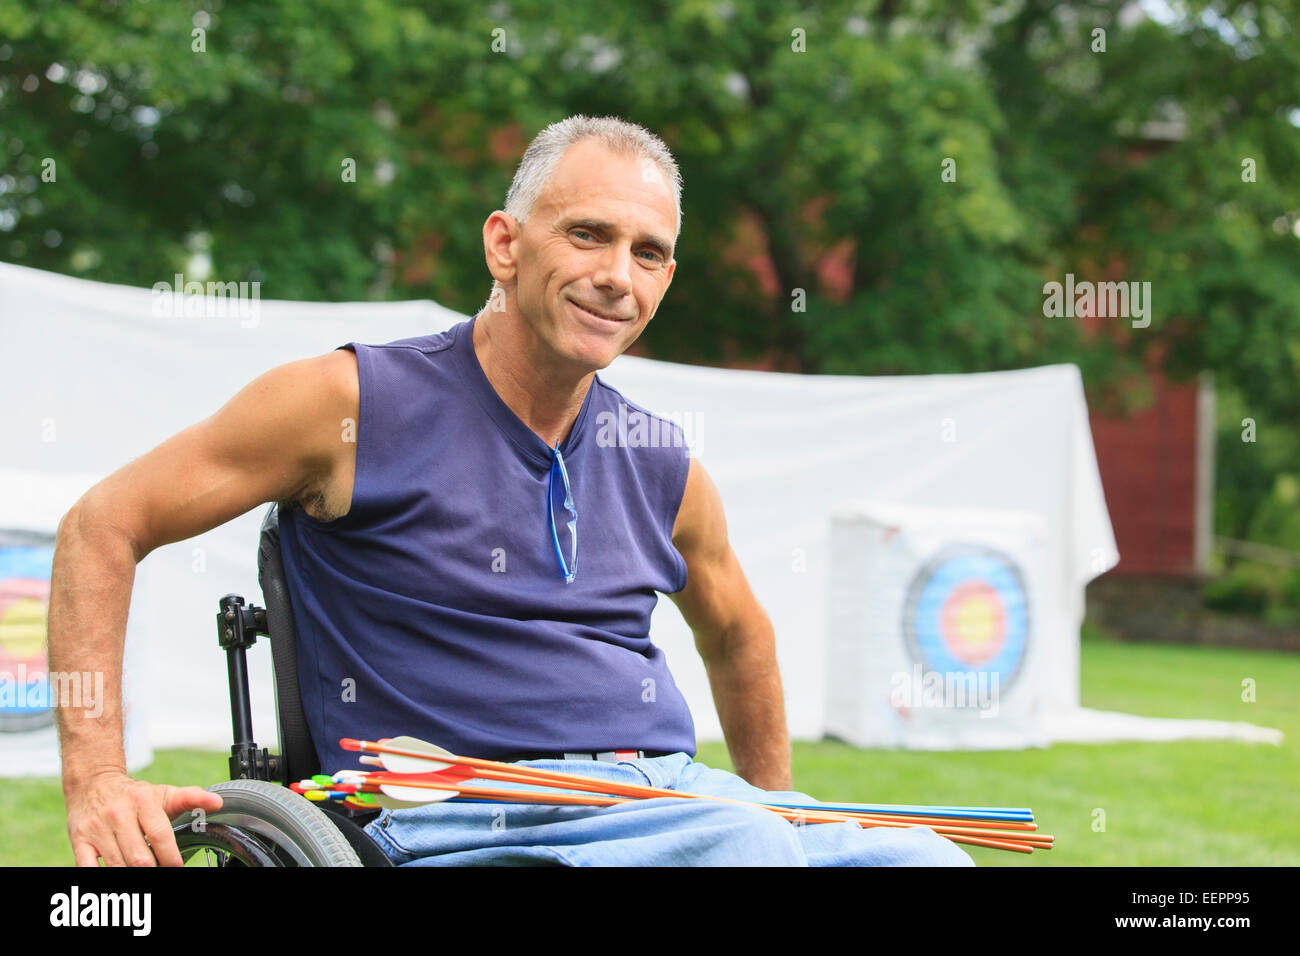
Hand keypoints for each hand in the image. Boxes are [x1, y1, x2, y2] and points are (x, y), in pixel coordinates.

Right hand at [65, 770, 223, 866]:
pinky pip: (88, 867)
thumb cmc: (134, 795)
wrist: (93, 783)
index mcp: (143, 801)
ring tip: (145, 871)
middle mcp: (118, 814)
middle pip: (138, 856)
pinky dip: (102, 876)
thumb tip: (218, 802)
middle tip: (161, 871)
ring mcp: (97, 828)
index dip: (170, 856)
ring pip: (117, 865)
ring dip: (132, 874)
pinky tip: (118, 874)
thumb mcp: (163, 793)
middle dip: (152, 870)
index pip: (160, 835)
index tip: (177, 867)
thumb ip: (192, 798)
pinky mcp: (79, 840)